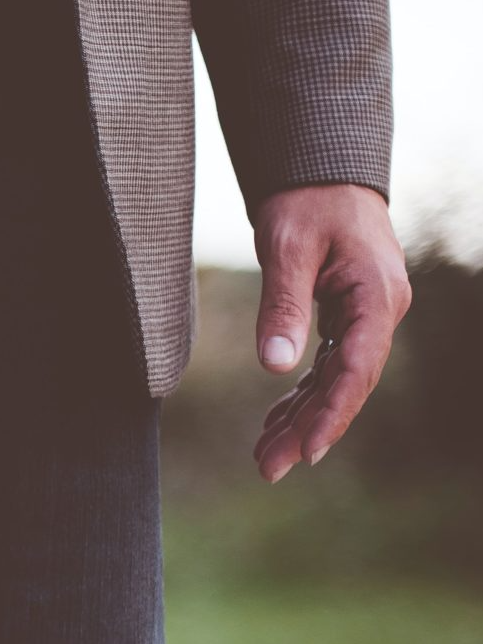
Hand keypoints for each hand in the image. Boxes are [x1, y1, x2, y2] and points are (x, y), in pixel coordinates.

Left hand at [250, 183, 409, 482]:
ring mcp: (365, 319)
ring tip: (264, 460)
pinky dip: (300, 397)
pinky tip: (274, 426)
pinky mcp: (346, 320)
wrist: (321, 175)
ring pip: (334, 382)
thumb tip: (275, 366)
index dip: (333, 413)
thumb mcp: (286, 248)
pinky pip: (325, 368)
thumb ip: (283, 305)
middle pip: (347, 384)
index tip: (308, 452)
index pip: (357, 367)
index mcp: (376, 295)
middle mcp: (379, 312)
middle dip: (309, 429)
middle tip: (268, 469)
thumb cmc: (306, 202)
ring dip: (301, 421)